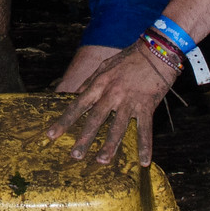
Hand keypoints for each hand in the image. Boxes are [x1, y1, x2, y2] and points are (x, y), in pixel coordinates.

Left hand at [46, 43, 176, 164]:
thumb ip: (91, 82)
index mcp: (100, 83)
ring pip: (118, 127)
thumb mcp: (105, 65)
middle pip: (95, 119)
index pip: (78, 105)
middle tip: (75, 155)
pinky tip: (144, 161)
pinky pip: (145, 129)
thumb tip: (76, 95)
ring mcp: (130, 101)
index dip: (65, 121)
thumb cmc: (130, 57)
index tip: (52, 135)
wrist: (158, 50)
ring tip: (102, 161)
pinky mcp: (147, 105)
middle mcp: (112, 94)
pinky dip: (145, 146)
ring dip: (110, 146)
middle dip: (84, 139)